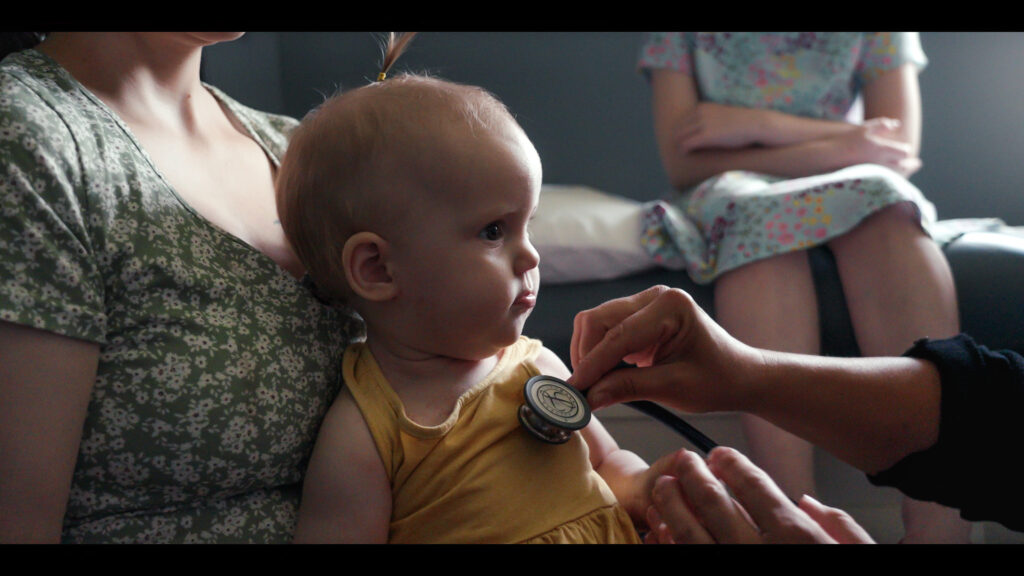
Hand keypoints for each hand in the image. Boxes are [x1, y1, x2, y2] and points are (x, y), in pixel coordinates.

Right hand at [568, 285, 761, 412]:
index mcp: (670, 306)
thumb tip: (589, 397)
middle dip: (587, 356)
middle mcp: (655, 296)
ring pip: (596, 323)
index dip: (592, 364)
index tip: (574, 390)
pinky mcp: (640, 316)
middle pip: (598, 320)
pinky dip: (600, 353)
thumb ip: (628, 388)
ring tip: (594, 385)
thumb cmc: (718, 380)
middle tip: (583, 391)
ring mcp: (646, 303)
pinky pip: (607, 330)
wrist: (740, 375)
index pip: (618, 335)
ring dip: (589, 354)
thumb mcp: (674, 388)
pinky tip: (605, 376)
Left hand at [644, 447, 873, 543]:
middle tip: (683, 463)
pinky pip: (686, 562)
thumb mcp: (861, 555)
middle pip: (714, 503)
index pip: (754, 487)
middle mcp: (759, 552)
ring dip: (672, 507)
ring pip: (691, 533)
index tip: (719, 455)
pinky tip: (662, 532)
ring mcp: (733, 573)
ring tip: (662, 489)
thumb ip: (839, 528)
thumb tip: (807, 503)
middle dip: (693, 476)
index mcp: (797, 537)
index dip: (732, 465)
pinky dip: (670, 545)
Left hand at [672, 102, 766, 152]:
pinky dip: (684, 151)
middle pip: (678, 129)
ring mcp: (702, 124)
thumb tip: (704, 132)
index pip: (682, 121)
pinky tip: (688, 155)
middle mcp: (699, 114)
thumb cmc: (742, 123)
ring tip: (685, 154)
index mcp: (702, 108)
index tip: (684, 141)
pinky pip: (685, 144)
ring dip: (679, 146)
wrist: (755, 124)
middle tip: (681, 150)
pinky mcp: (705, 136)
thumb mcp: (722, 116)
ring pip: (679, 137)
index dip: (682, 132)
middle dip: (678, 139)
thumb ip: (710, 121)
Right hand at [832, 117, 921, 176]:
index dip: (906, 150)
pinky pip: (885, 183)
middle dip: (911, 165)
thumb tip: (897, 124)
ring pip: (896, 177)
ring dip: (903, 174)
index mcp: (882, 149)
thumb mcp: (864, 128)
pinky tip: (891, 179)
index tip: (907, 150)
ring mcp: (875, 174)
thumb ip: (881, 125)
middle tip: (917, 164)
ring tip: (906, 172)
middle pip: (903, 167)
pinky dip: (892, 181)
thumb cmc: (846, 141)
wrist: (828, 158)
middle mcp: (881, 163)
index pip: (903, 151)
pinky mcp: (868, 183)